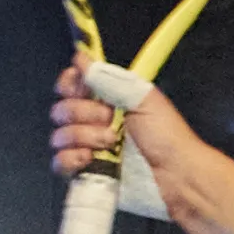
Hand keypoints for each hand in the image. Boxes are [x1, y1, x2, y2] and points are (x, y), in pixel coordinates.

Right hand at [45, 59, 180, 215]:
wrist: (174, 175)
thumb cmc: (166, 136)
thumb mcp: (142, 98)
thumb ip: (108, 79)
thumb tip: (81, 57)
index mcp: (106, 101)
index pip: (71, 86)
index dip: (70, 84)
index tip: (83, 88)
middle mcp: (93, 123)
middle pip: (61, 110)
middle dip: (83, 113)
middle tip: (110, 119)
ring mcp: (87, 149)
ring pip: (59, 137)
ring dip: (83, 137)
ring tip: (110, 143)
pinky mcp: (85, 173)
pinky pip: (59, 163)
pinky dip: (71, 159)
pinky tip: (90, 159)